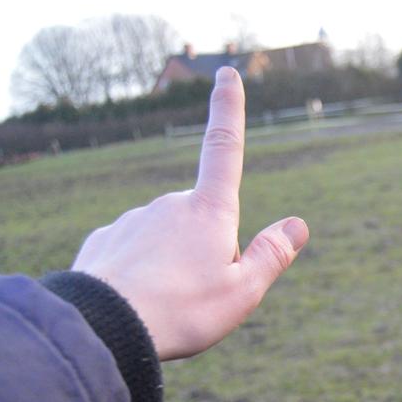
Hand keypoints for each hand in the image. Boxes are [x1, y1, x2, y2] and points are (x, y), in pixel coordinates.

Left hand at [71, 67, 308, 360]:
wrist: (103, 328)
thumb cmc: (182, 312)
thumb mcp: (243, 292)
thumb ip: (271, 255)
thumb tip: (298, 225)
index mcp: (209, 211)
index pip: (224, 148)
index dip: (228, 109)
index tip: (227, 73)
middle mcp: (168, 204)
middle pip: (202, 220)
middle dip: (208, 250)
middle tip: (200, 296)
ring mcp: (132, 219)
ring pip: (166, 239)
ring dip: (173, 266)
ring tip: (167, 305)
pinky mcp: (104, 240)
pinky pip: (135, 254)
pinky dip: (142, 275)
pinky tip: (137, 304)